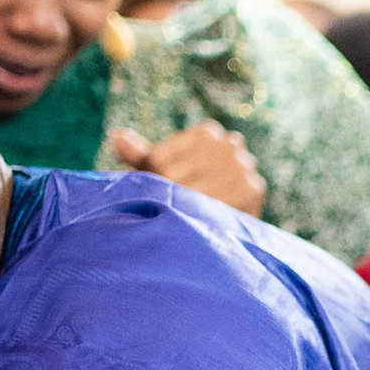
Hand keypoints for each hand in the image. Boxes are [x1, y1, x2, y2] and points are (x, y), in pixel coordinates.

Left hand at [111, 122, 266, 216]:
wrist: (223, 235)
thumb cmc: (186, 197)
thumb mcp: (160, 174)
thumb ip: (141, 156)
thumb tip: (116, 136)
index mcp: (207, 133)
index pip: (159, 159)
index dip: (153, 182)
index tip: (162, 194)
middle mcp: (229, 143)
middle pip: (174, 175)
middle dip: (167, 197)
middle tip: (172, 212)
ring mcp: (243, 164)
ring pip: (191, 193)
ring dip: (183, 210)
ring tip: (185, 219)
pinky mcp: (253, 188)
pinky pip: (214, 205)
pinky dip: (202, 217)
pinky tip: (202, 222)